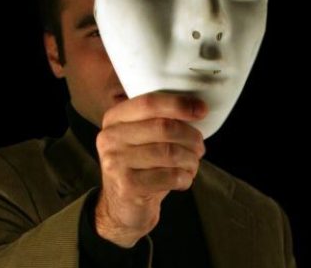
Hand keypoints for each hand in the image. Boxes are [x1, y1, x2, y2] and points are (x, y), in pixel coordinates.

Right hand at [94, 92, 206, 247]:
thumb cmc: (141, 168)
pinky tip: (183, 180)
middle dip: (191, 136)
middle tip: (199, 146)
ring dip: (191, 159)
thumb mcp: (142, 138)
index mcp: (114, 119)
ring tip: (192, 164)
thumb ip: (159, 119)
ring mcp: (115, 163)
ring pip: (170, 152)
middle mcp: (110, 138)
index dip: (178, 104)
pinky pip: (170, 176)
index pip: (148, 103)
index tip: (201, 110)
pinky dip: (185, 178)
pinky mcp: (127, 186)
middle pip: (163, 127)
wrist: (122, 208)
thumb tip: (197, 108)